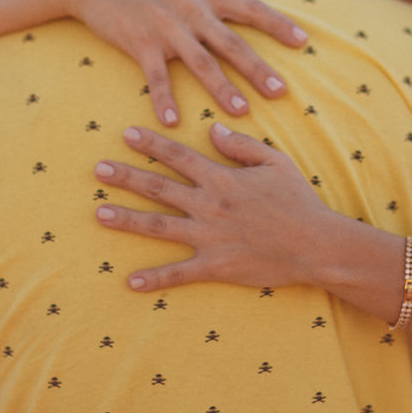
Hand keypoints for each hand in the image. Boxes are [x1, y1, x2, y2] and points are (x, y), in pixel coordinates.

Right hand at [60, 0, 308, 124]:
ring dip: (221, 88)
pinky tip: (171, 121)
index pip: (251, 9)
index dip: (279, 25)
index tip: (303, 41)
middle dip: (257, 68)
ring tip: (241, 111)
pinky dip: (163, 97)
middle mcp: (192, 13)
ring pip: (200, 62)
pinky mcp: (140, 44)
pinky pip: (155, 76)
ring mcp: (166, 29)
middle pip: (232, 43)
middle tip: (280, 92)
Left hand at [93, 124, 334, 290]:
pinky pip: (179, 273)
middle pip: (159, 188)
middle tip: (97, 170)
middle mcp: (209, 206)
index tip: (127, 134)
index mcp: (223, 179)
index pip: (179, 157)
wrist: (314, 245)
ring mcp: (209, 237)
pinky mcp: (215, 265)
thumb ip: (243, 146)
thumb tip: (214, 130)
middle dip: (126, 177)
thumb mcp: (277, 163)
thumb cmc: (299, 202)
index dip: (152, 144)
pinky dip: (155, 279)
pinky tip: (131, 282)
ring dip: (127, 220)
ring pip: (159, 226)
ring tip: (99, 214)